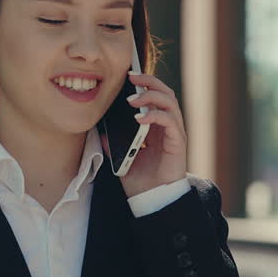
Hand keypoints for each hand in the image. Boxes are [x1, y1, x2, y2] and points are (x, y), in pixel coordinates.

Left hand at [121, 72, 187, 196]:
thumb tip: (99, 130)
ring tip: (131, 99)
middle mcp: (167, 125)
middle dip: (149, 82)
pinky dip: (155, 115)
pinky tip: (139, 119)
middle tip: (131, 78)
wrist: (151, 200)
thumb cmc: (139, 179)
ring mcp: (174, 132)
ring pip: (169, 102)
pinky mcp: (178, 142)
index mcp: (156, 126)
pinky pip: (170, 121)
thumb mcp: (120, 157)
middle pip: (164, 92)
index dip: (144, 84)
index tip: (127, 76)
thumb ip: (113, 143)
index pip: (154, 96)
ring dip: (151, 96)